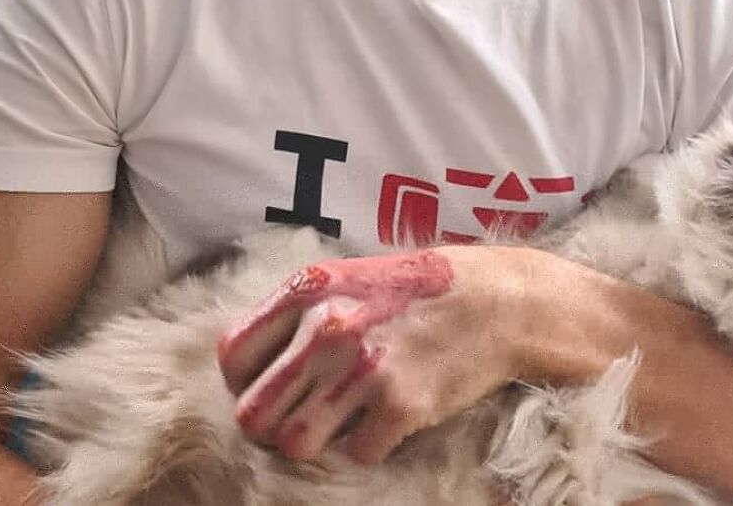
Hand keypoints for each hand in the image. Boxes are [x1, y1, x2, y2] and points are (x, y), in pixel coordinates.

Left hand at [215, 245, 538, 464]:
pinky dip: (367, 447)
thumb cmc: (420, 290)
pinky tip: (387, 421)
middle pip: (253, 414)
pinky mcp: (400, 405)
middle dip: (273, 425)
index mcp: (306, 290)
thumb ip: (298, 313)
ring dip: (316, 442)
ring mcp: (361, 369)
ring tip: (343, 422)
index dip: (244, 383)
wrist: (500, 301)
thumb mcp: (349, 277)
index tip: (268, 389)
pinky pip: (354, 455)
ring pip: (294, 445)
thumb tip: (250, 365)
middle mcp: (325, 328)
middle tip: (304, 416)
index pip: (232, 358)